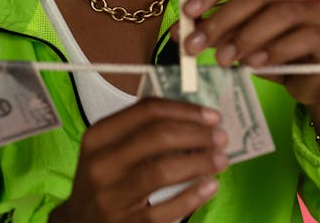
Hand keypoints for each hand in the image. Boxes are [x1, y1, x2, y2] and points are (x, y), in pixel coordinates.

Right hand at [49, 98, 227, 222]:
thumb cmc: (103, 180)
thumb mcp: (108, 149)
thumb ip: (140, 131)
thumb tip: (192, 117)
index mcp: (99, 136)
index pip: (146, 111)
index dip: (184, 110)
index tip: (211, 114)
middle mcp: (101, 163)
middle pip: (158, 137)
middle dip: (196, 133)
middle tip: (221, 136)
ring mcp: (111, 196)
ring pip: (163, 170)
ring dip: (199, 162)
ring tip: (221, 159)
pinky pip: (165, 209)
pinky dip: (192, 196)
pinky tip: (209, 186)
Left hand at [175, 0, 319, 156]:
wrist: (309, 81)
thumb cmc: (270, 52)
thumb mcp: (236, 37)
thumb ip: (213, 28)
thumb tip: (179, 30)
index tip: (187, 14)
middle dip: (220, 20)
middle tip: (194, 45)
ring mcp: (317, 10)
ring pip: (278, 14)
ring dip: (245, 37)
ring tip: (221, 59)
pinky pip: (301, 38)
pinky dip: (274, 50)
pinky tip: (254, 64)